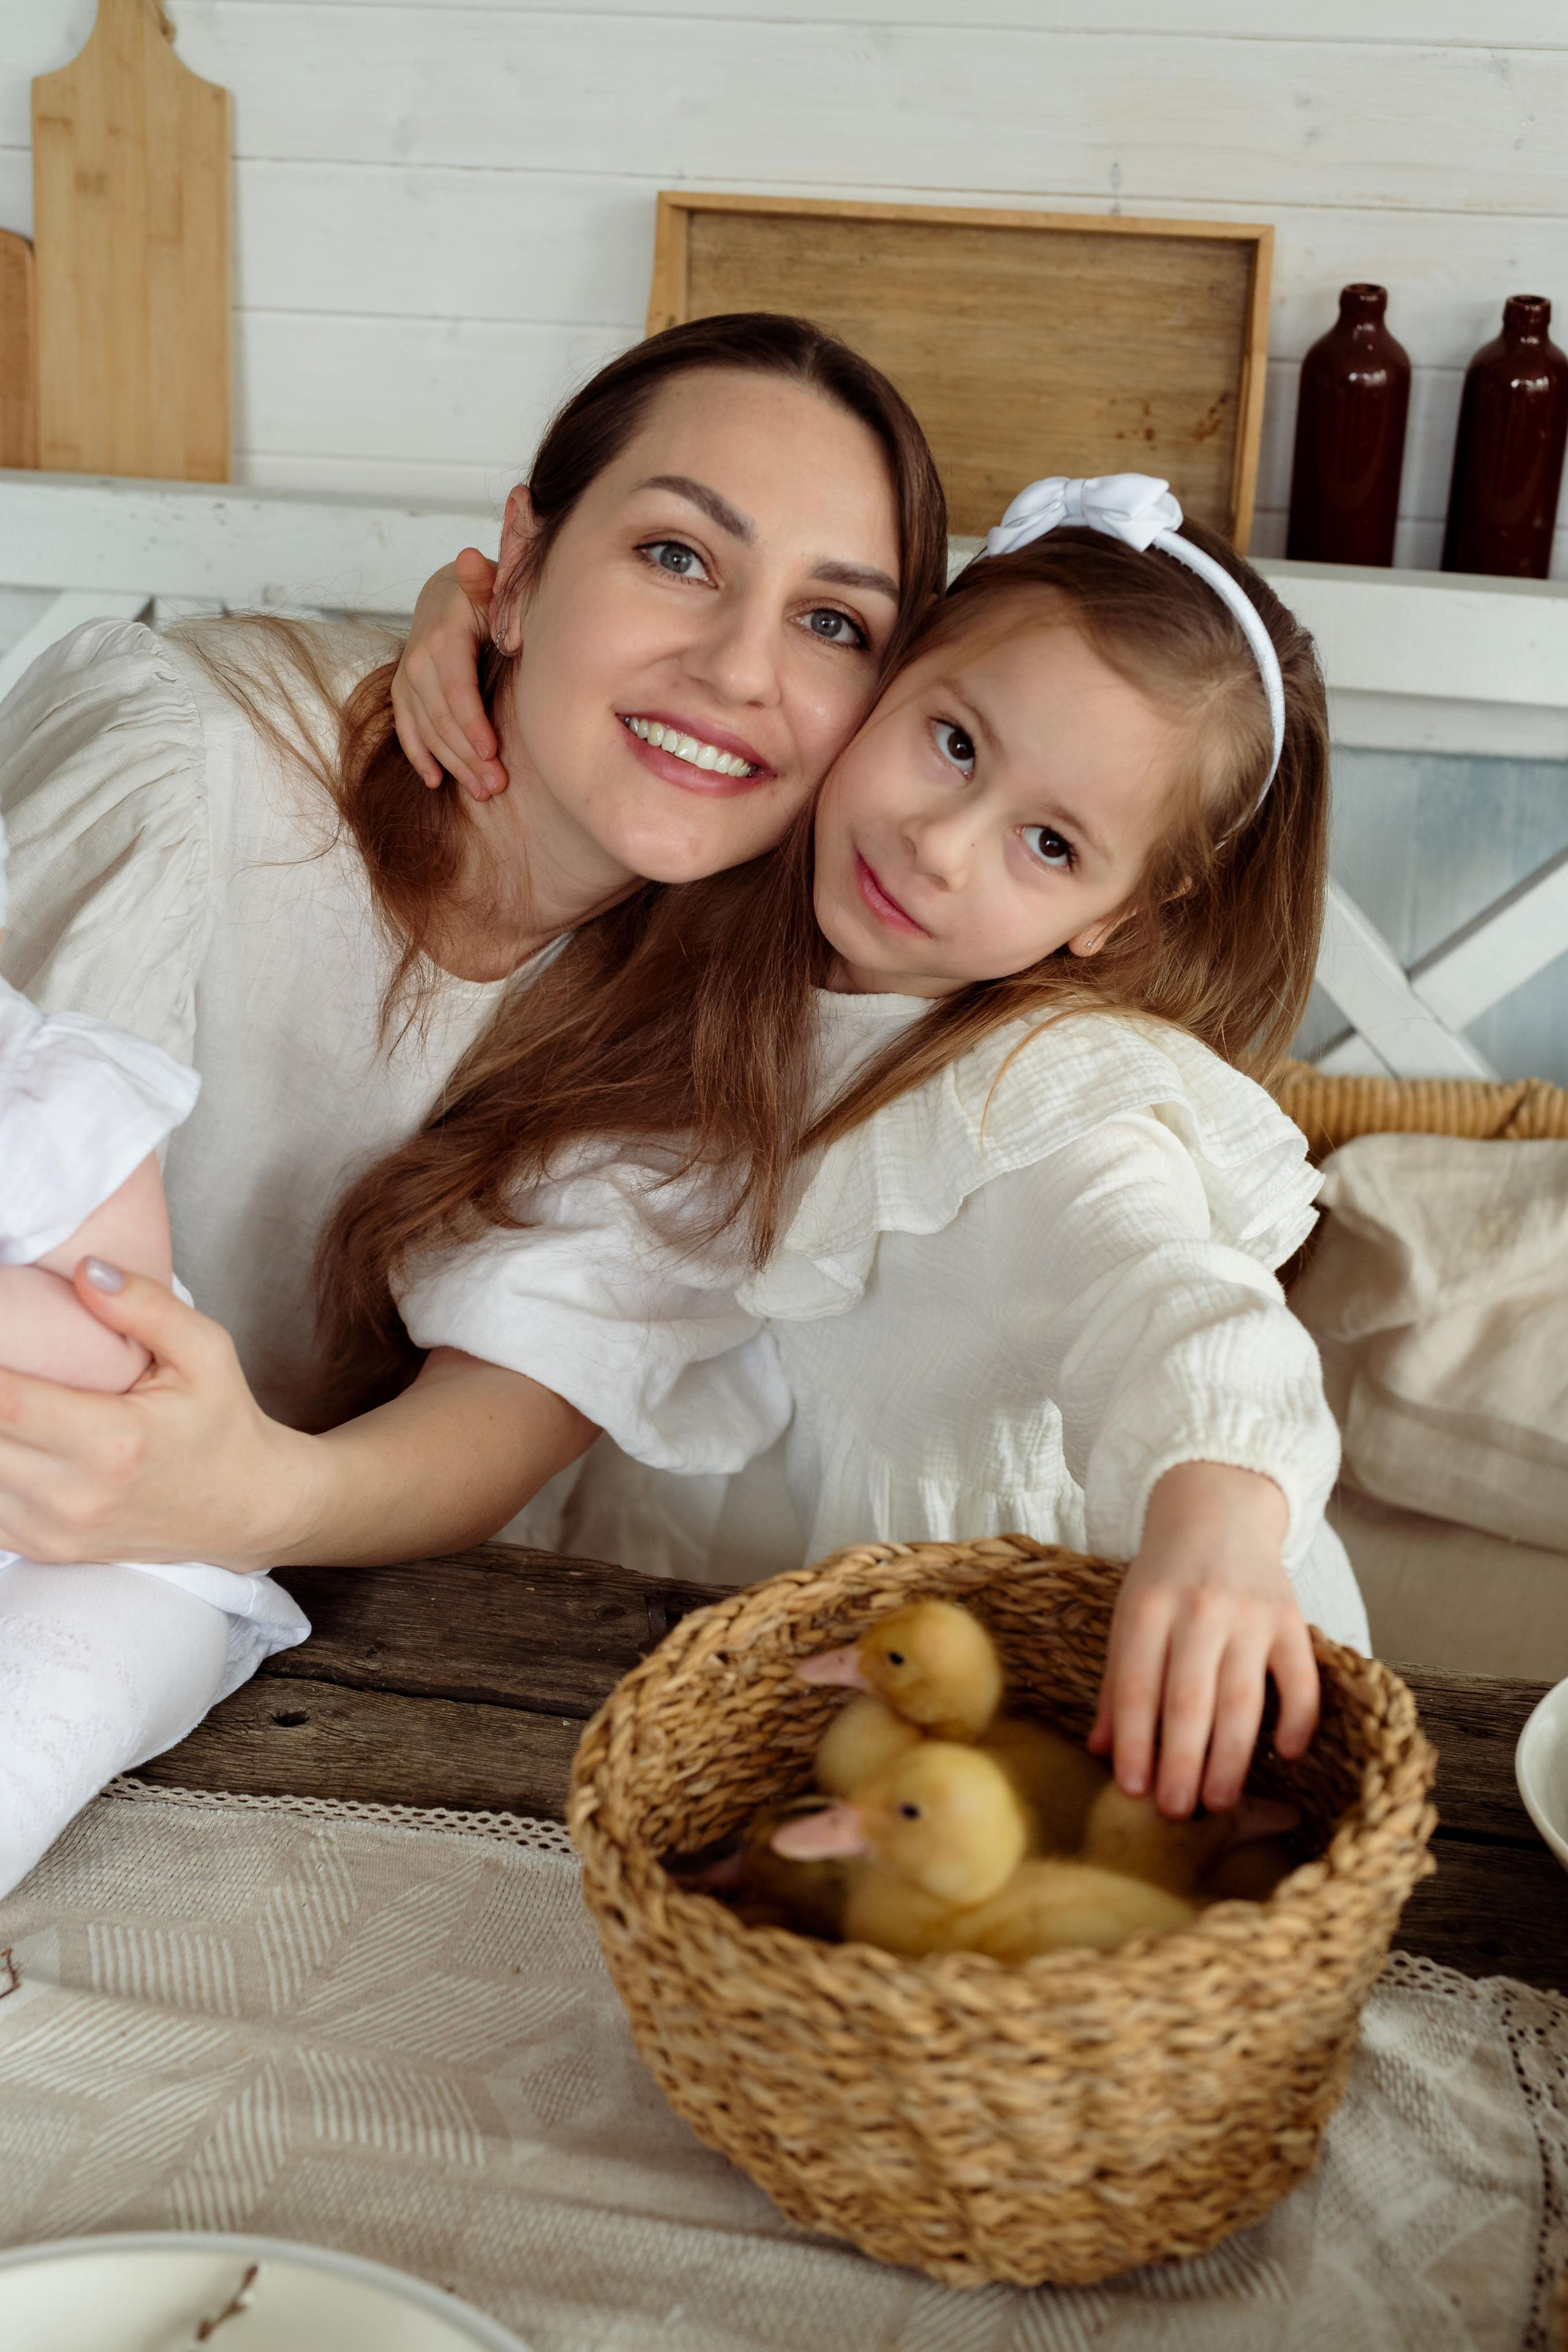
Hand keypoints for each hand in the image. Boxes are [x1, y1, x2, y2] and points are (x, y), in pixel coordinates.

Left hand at [0, 1261, 321, 1572]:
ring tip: (7, 1390)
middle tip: (2, 1353)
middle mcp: (75, 1495)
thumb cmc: (223, 1425)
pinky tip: (7, 1437)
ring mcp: (53, 1531)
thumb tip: (85, 1269)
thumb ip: (145, 1306)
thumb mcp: (205, 1351)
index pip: (8, 1404)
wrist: (246, 1507)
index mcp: (113, 1442)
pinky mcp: (43, 1547)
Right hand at [391, 548, 506, 799]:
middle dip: (470, 756)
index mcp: (444, 637)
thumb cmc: (483, 595)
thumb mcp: (490, 583)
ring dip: (454, 765)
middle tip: (498, 785)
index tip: (494, 754)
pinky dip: (420, 757)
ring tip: (484, 791)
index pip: (457, 690)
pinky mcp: (404, 692)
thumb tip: (469, 559)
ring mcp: (408, 679)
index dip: (473, 725)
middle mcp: (419, 660)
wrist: (447, 593)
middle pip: (442, 719)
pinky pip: (406, 729)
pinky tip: (435, 781)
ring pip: (427, 731)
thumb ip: (484, 580)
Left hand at [1087, 1460, 1318, 1818]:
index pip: (1136, 1688)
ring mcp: (1250, 1615)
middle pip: (1189, 1701)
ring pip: (1242, 1699)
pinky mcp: (1291, 1620)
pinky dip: (1297, 1720)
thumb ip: (1114, 1684)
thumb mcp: (1128, 1617)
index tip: (1133, 1792)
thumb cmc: (1164, 1578)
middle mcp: (1198, 1611)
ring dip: (1230, 1759)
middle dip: (1181, 1764)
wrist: (1218, 1511)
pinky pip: (1300, 1679)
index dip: (1134, 1743)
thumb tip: (1098, 1751)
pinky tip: (1285, 1755)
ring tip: (1219, 1804)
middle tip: (1177, 1814)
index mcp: (1147, 1610)